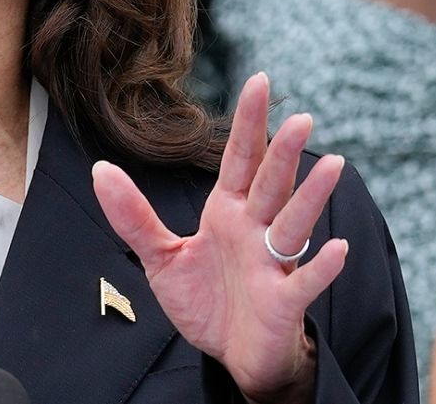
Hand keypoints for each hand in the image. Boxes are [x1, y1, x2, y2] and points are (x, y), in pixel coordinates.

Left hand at [94, 73, 345, 401]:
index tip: (259, 81)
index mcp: (227, 213)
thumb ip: (132, 215)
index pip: (239, 159)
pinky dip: (321, 266)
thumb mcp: (160, 256)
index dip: (248, 123)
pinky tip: (335, 248)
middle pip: (270, 184)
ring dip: (312, 197)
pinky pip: (304, 282)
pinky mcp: (283, 301)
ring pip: (294, 224)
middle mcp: (255, 230)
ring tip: (333, 164)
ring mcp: (272, 264)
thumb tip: (100, 169)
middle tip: (301, 118)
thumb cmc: (205, 301)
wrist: (230, 355)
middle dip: (283, 153)